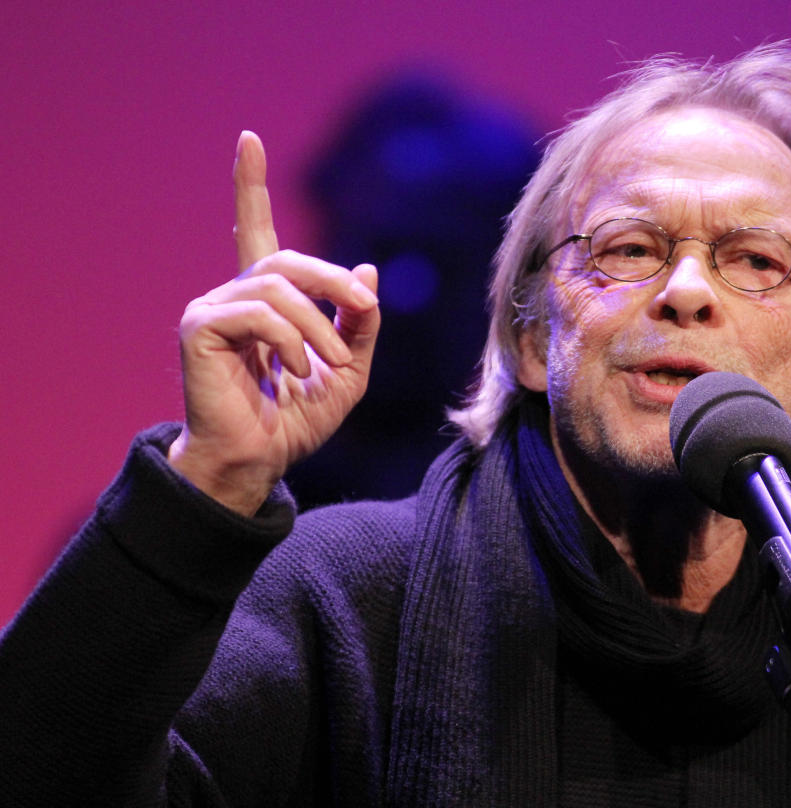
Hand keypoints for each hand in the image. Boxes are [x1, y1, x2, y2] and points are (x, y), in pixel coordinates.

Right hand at [168, 131, 379, 514]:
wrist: (261, 461)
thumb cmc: (297, 420)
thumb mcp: (350, 368)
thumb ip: (359, 321)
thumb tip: (367, 267)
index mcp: (265, 300)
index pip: (255, 229)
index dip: (250, 185)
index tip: (248, 139)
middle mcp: (233, 295)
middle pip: (289, 258)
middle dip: (334, 281)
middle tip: (363, 310)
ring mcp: (211, 309)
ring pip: (278, 286)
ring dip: (318, 325)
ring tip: (327, 365)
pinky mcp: (199, 328)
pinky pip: (258, 312)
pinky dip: (291, 341)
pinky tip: (295, 372)